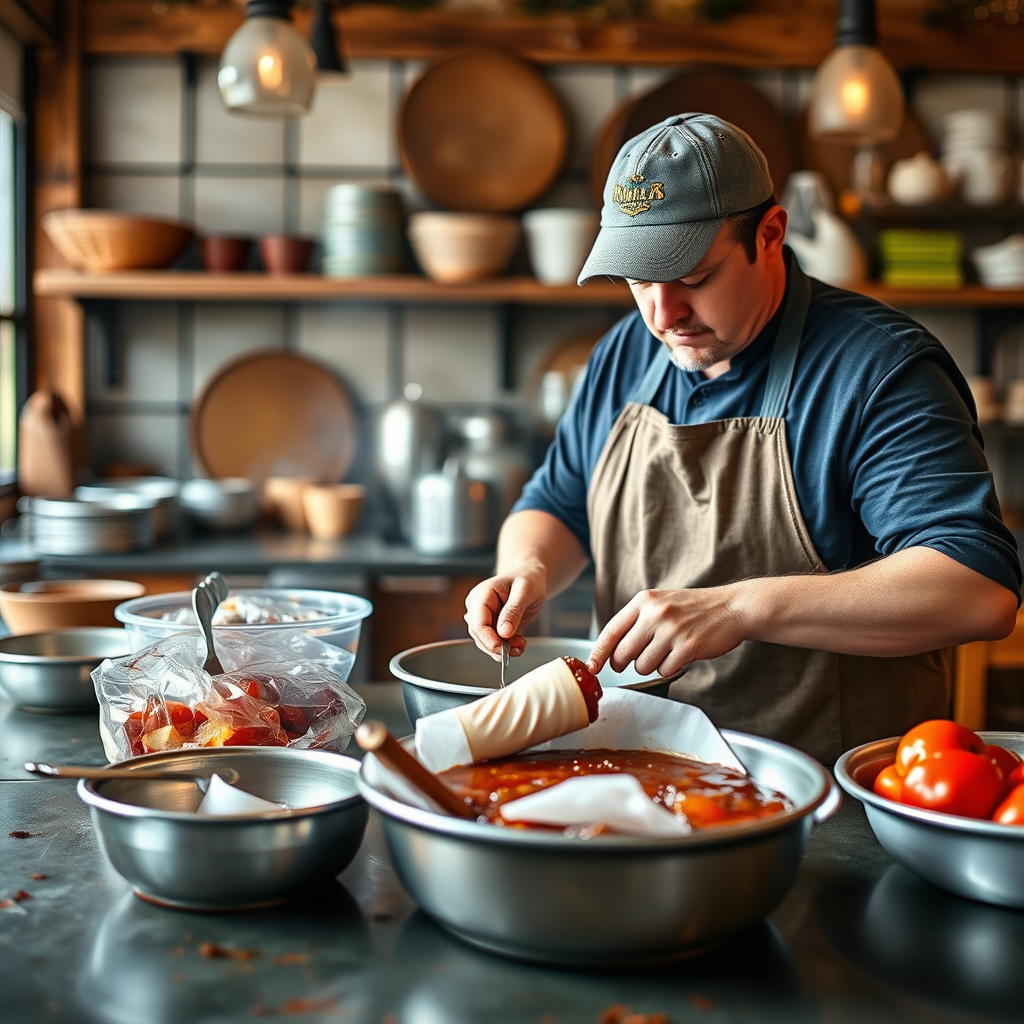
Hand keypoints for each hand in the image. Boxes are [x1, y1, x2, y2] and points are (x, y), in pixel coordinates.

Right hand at [464, 567, 546, 660]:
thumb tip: (504, 633)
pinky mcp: (490, 625)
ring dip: (503, 648)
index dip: (488, 638)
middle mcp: (477, 606)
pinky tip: (518, 645)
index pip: (478, 622)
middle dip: (498, 645)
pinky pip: (494, 641)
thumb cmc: (528, 579)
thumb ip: (514, 610)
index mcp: (482, 594)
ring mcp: (483, 617)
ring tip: (521, 645)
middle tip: (519, 647)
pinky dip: (506, 647)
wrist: (530, 576)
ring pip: (485, 641)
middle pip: (480, 634)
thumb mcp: (525, 591)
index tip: (501, 648)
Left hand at [587, 587, 745, 677]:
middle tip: (642, 656)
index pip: (611, 630)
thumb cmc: (694, 608)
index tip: (591, 667)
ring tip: (668, 650)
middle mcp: (655, 614)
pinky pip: (664, 670)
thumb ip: (637, 620)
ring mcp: (671, 630)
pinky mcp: (688, 647)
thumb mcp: (661, 603)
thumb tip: (610, 650)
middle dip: (627, 662)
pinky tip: (681, 655)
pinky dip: (671, 668)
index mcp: (644, 601)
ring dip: (652, 665)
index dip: (598, 652)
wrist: (732, 607)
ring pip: (642, 665)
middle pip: (623, 654)